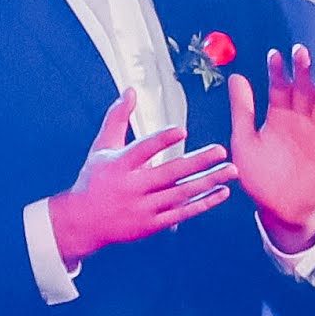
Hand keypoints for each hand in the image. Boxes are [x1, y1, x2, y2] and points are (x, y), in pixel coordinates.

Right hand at [50, 96, 234, 258]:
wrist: (82, 221)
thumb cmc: (95, 178)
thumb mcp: (102, 148)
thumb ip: (117, 118)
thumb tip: (130, 90)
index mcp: (118, 165)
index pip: (141, 150)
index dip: (161, 140)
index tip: (182, 129)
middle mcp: (131, 187)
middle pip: (168, 173)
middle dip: (197, 162)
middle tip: (222, 150)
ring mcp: (142, 208)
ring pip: (180, 194)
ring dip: (208, 182)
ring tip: (232, 170)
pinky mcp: (152, 224)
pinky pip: (182, 213)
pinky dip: (204, 203)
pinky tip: (222, 191)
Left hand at [222, 53, 314, 249]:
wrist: (280, 207)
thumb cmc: (258, 176)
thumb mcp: (244, 140)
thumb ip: (243, 110)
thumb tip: (237, 77)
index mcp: (277, 117)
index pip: (279, 87)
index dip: (277, 71)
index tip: (275, 54)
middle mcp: (298, 121)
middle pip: (304, 90)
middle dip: (303, 70)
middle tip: (301, 50)